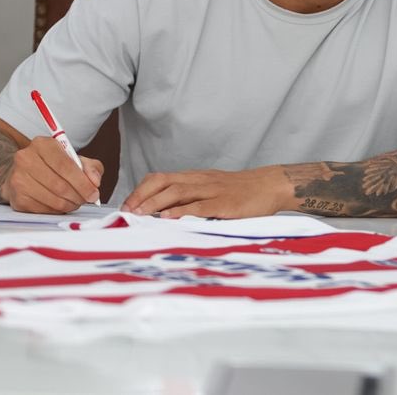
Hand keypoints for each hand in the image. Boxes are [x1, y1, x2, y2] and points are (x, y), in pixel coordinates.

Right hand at [3, 137, 102, 212]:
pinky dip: (57, 210)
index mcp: (42, 144)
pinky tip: (61, 205)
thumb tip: (94, 181)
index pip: (65, 166)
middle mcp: (26, 159)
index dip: (83, 182)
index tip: (94, 192)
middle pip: (60, 185)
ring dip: (70, 205)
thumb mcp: (74, 158)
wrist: (24, 173)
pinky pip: (44, 210)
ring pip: (53, 200)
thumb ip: (90, 167)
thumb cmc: (51, 165)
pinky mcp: (17, 198)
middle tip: (87, 199)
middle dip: (79, 196)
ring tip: (75, 202)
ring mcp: (18, 179)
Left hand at [121, 166, 291, 218]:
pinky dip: (182, 211)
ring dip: (155, 204)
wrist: (270, 185)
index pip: (160, 178)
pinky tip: (169, 218)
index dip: (140, 190)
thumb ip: (191, 198)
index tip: (127, 205)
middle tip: (127, 212)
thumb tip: (164, 213)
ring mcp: (212, 190)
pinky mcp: (225, 203)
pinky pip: (200, 206)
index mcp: (194, 177)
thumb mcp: (212, 189)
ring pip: (177, 192)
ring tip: (140, 215)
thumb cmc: (240, 192)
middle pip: (163, 182)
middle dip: (141, 196)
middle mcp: (199, 180)